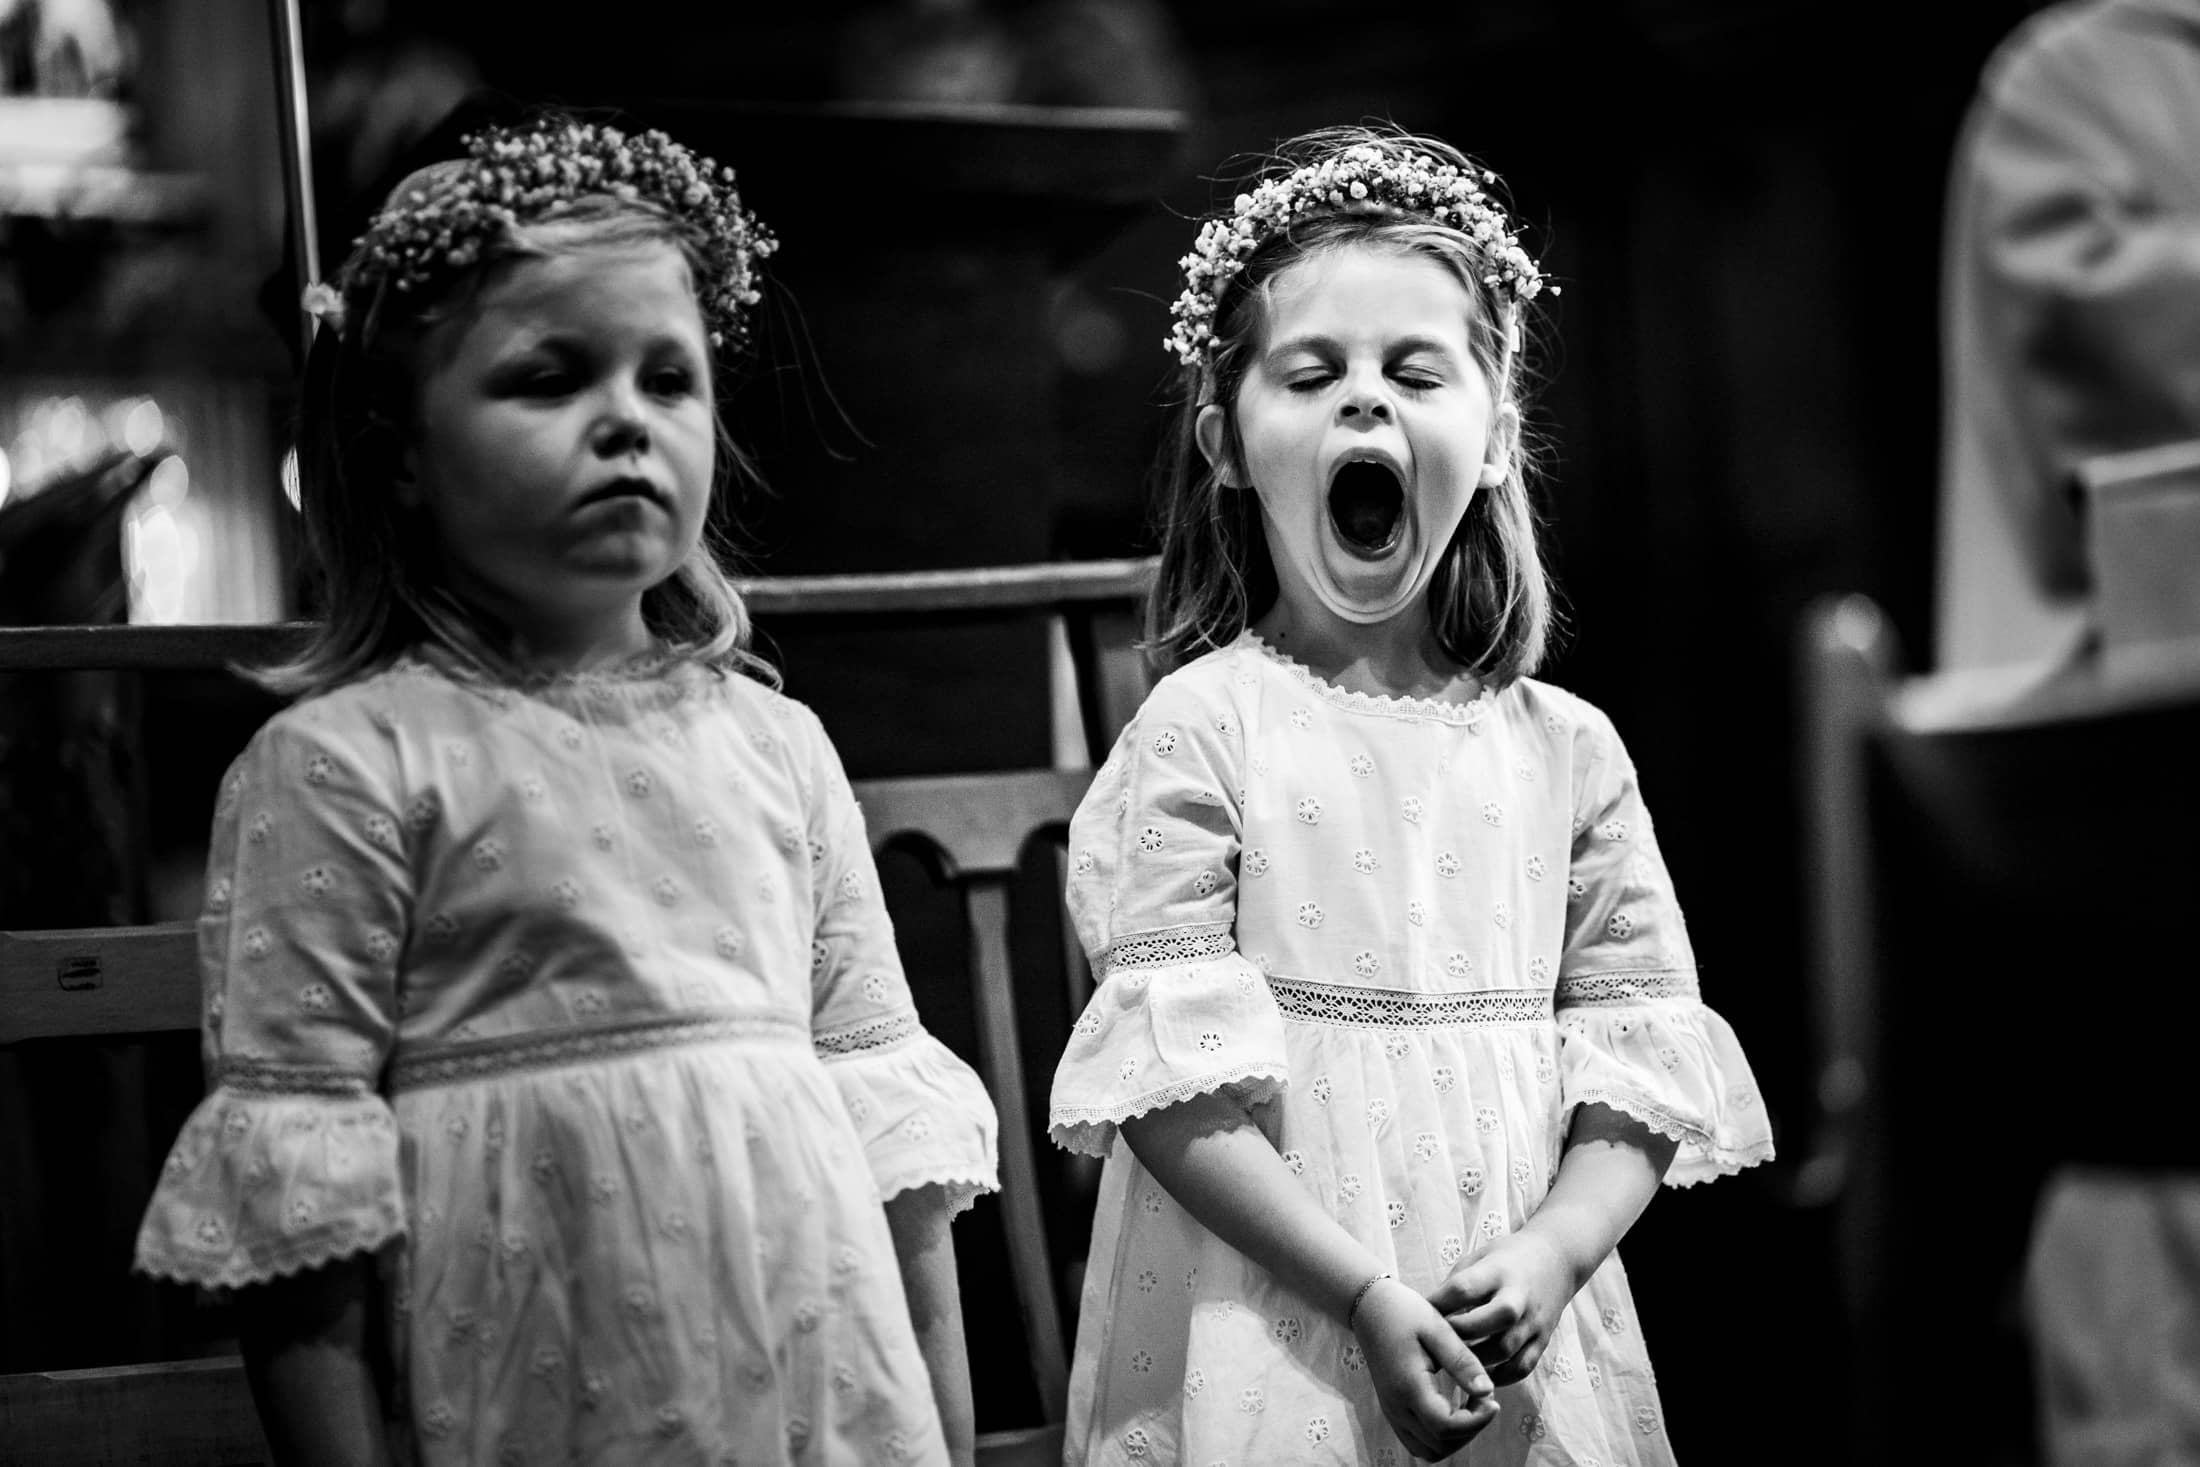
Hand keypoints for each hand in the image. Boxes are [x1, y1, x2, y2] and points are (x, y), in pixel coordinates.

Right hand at [1351, 1276, 1498, 1460]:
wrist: (1370, 1308)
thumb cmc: (1405, 1312)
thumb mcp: (1437, 1328)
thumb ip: (1462, 1362)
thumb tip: (1488, 1391)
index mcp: (1409, 1386)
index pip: (1446, 1427)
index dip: (1477, 1421)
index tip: (1493, 1399)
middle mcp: (1397, 1407)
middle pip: (1440, 1444)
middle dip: (1471, 1428)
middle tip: (1484, 1397)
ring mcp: (1393, 1412)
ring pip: (1429, 1450)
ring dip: (1456, 1437)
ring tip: (1471, 1406)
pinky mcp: (1393, 1411)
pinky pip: (1418, 1442)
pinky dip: (1440, 1437)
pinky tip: (1453, 1410)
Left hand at [1427, 1227, 1577, 1385]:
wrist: (1557, 1258)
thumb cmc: (1508, 1258)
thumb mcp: (1480, 1256)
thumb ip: (1457, 1282)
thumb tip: (1426, 1311)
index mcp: (1498, 1270)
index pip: (1465, 1288)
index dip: (1439, 1302)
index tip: (1419, 1313)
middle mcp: (1519, 1296)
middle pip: (1493, 1318)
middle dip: (1462, 1332)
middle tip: (1440, 1339)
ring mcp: (1534, 1320)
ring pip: (1506, 1348)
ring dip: (1476, 1359)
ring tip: (1455, 1361)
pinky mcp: (1543, 1339)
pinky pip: (1521, 1366)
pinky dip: (1499, 1377)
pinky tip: (1480, 1374)